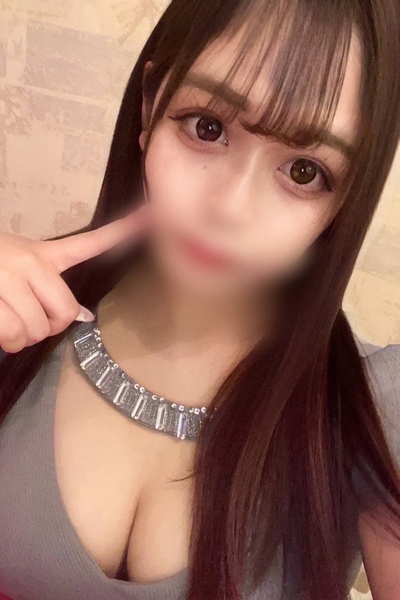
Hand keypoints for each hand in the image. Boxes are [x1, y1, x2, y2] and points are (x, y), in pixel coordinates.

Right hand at [0, 204, 149, 352]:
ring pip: (38, 329)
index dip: (124, 229)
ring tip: (9, 320)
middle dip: (51, 327)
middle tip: (33, 320)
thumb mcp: (23, 272)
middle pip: (64, 312)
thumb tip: (84, 318)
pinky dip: (8, 342)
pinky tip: (0, 329)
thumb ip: (52, 292)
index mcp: (44, 254)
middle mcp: (32, 263)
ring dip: (24, 337)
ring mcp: (11, 278)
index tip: (154, 213)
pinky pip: (14, 335)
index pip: (91, 243)